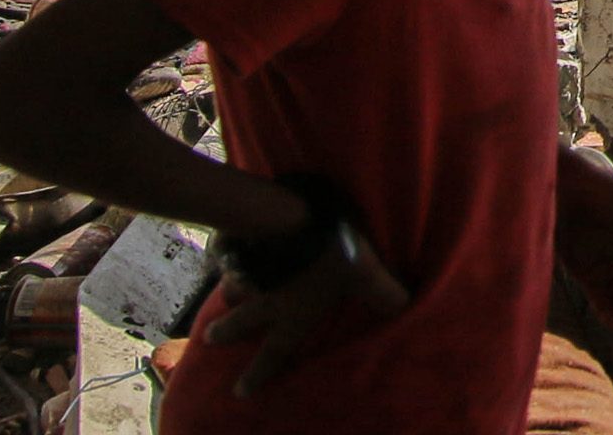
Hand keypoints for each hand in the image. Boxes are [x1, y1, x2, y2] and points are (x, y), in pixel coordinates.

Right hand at [200, 216, 409, 396]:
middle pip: (241, 320)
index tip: (240, 392)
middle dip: (226, 332)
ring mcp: (249, 270)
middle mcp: (265, 298)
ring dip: (226, 293)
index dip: (259, 374)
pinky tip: (226, 250)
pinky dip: (226, 256)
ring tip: (221, 297)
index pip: (274, 351)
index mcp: (291, 314)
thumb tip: (403, 306)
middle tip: (209, 339)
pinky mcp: (242, 242)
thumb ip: (384, 294)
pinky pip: (229, 253)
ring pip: (233, 286)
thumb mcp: (365, 276)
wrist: (295, 219)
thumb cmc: (332, 255)